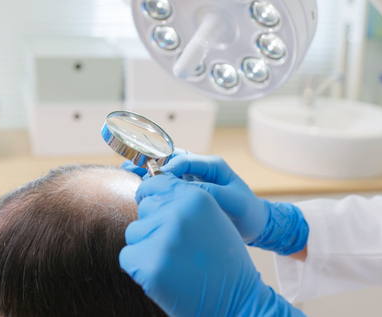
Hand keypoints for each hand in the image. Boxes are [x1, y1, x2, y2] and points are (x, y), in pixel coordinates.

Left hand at [120, 175, 304, 316]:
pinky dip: (139, 267)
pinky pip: (127, 256)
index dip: (151, 195)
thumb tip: (150, 191)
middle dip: (153, 225)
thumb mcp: (214, 218)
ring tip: (173, 262)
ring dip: (146, 246)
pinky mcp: (148, 266)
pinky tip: (164, 275)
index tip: (153, 207)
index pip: (155, 183)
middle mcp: (177, 213)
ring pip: (134, 233)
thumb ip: (185, 202)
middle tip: (175, 247)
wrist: (237, 300)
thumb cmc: (224, 261)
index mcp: (196, 197)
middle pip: (144, 209)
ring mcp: (162, 240)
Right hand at [123, 150, 309, 254]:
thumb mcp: (233, 201)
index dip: (169, 167)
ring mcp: (192, 178)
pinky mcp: (187, 189)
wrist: (254, 224)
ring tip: (128, 168)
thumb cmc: (246, 212)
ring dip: (148, 166)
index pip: (185, 160)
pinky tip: (137, 181)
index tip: (156, 177)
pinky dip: (152, 179)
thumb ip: (210, 193)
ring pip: (165, 166)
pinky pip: (167, 181)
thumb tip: (186, 189)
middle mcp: (200, 168)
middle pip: (171, 157)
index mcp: (212, 166)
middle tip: (131, 164)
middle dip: (151, 159)